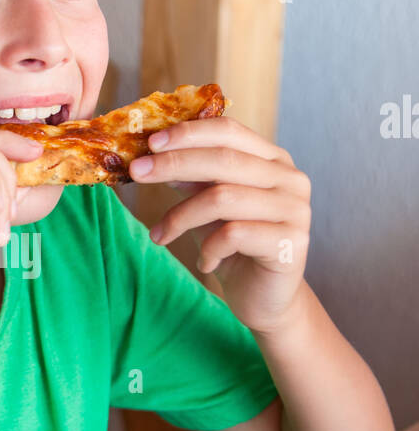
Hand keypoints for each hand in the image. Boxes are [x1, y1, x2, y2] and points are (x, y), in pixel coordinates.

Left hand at [128, 115, 310, 335]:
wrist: (264, 300)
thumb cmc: (234, 248)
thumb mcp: (207, 206)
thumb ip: (192, 179)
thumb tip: (155, 154)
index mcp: (272, 160)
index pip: (229, 131)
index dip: (188, 133)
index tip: (150, 142)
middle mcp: (290, 179)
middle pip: (224, 160)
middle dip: (174, 164)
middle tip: (136, 172)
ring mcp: (295, 210)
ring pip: (223, 198)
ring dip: (180, 216)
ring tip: (160, 235)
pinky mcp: (291, 243)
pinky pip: (233, 235)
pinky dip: (208, 249)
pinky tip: (204, 264)